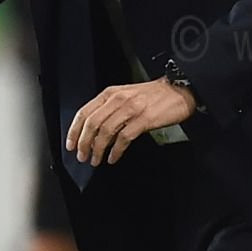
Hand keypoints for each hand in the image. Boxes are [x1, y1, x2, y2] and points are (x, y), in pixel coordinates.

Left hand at [67, 78, 196, 166]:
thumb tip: (93, 129)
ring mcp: (131, 109)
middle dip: (84, 143)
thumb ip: (109, 107)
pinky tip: (113, 158)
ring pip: (106, 131)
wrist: (180, 90)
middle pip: (92, 123)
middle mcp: (118, 99)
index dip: (74, 130)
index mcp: (110, 93)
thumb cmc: (153, 95)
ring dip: (98, 149)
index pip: (85, 112)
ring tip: (95, 160)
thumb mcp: (126, 95)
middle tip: (82, 156)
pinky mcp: (144, 120)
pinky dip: (116, 151)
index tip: (70, 144)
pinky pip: (124, 138)